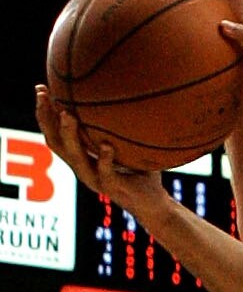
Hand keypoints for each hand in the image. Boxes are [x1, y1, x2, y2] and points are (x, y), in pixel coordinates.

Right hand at [35, 87, 167, 218]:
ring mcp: (95, 179)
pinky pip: (106, 172)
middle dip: (46, 118)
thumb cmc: (140, 170)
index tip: (41, 89)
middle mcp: (82, 167)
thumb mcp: (126, 143)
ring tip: (67, 115)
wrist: (153, 203)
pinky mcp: (112, 187)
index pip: (55, 133)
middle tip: (44, 95)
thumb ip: (119, 124)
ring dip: (70, 135)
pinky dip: (105, 159)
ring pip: (76, 157)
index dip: (45, 113)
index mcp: (81, 157)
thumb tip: (126, 89)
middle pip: (55, 142)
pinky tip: (107, 145)